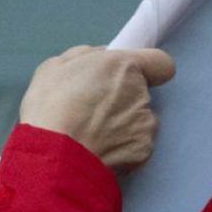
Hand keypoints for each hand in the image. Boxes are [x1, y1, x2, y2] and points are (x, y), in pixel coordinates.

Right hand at [19, 45, 176, 172]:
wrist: (55, 154)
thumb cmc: (50, 106)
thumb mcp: (55, 67)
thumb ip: (85, 56)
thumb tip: (100, 56)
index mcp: (123, 66)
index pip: (161, 63)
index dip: (149, 69)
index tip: (130, 78)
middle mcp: (141, 93)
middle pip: (143, 93)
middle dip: (125, 99)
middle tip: (95, 111)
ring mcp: (146, 124)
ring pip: (141, 121)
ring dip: (125, 125)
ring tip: (95, 135)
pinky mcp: (144, 150)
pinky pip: (137, 145)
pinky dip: (123, 148)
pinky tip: (100, 150)